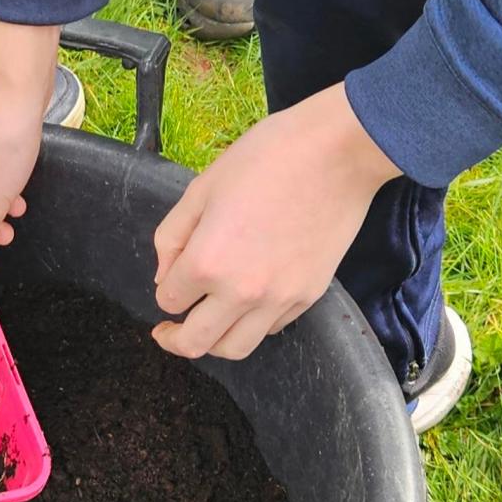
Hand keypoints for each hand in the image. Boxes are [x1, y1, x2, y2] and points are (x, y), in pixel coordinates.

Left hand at [152, 82, 399, 360]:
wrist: (336, 153)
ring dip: (214, 342)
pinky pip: (271, 329)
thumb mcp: (202, 188)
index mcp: (208, 262)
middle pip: (197, 342)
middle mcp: (242, 293)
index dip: (164, 290)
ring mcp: (280, 300)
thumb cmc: (265, 158)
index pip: (169, 300)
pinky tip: (246, 304)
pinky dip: (251, 325)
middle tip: (168, 330)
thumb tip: (165, 275)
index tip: (169, 279)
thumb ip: (172, 236)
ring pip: (236, 348)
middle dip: (176, 339)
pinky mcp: (310, 297)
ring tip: (206, 324)